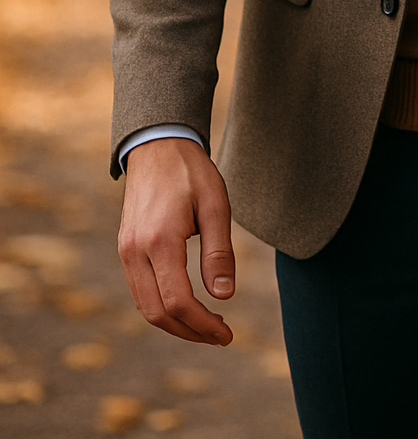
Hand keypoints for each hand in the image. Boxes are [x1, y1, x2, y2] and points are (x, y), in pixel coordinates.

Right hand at [118, 137, 234, 344]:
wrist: (157, 145)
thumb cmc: (191, 172)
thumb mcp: (215, 205)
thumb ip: (219, 251)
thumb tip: (224, 297)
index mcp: (160, 240)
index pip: (177, 301)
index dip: (203, 325)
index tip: (227, 334)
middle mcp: (135, 251)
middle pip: (157, 313)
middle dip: (190, 332)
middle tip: (221, 336)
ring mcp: (126, 251)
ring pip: (145, 306)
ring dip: (175, 323)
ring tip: (208, 325)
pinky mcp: (125, 249)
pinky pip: (140, 290)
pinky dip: (162, 307)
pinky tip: (187, 305)